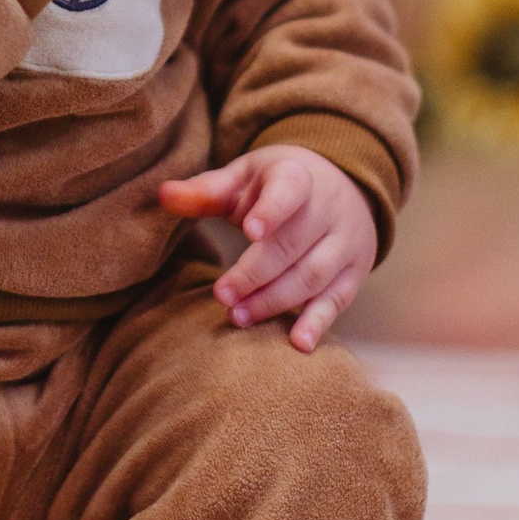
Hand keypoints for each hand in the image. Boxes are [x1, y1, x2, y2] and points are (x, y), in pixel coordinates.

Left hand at [158, 145, 374, 351]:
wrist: (341, 186)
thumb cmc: (277, 185)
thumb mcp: (244, 177)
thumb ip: (206, 191)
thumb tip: (163, 196)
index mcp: (298, 176)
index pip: (289, 190)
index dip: (271, 210)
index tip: (250, 230)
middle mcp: (329, 208)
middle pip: (293, 244)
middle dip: (256, 273)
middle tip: (222, 296)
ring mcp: (346, 242)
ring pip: (313, 275)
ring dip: (275, 300)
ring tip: (239, 317)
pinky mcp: (354, 273)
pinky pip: (338, 300)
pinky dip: (319, 323)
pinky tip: (297, 343)